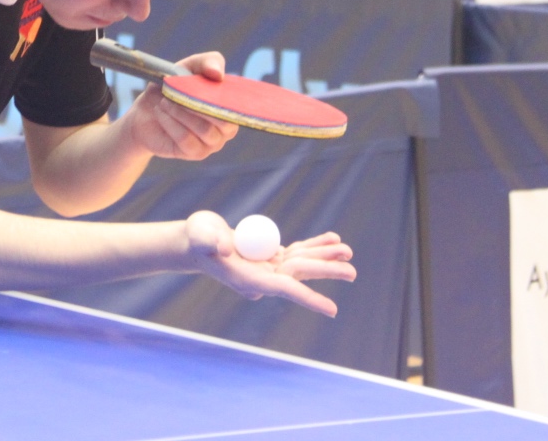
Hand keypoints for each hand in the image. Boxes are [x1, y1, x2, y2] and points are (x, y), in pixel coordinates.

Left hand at [124, 52, 238, 160]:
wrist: (145, 113)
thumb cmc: (171, 88)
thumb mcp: (186, 68)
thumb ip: (207, 62)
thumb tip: (218, 75)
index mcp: (230, 106)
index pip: (238, 106)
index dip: (223, 97)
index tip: (203, 87)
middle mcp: (227, 128)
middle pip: (225, 122)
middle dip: (198, 105)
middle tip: (175, 94)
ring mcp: (213, 143)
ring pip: (205, 131)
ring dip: (181, 113)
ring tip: (164, 103)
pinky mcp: (195, 153)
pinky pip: (187, 140)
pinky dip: (171, 123)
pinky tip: (162, 114)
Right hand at [183, 212, 355, 317]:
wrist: (194, 242)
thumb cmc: (196, 239)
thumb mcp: (200, 236)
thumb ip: (212, 242)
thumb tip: (226, 247)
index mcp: (250, 280)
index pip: (284, 289)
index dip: (308, 298)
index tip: (332, 310)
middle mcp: (263, 277)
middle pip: (299, 274)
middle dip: (325, 271)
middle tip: (352, 271)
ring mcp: (268, 267)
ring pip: (302, 263)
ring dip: (324, 256)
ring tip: (348, 251)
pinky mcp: (270, 256)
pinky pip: (297, 251)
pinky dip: (314, 245)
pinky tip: (331, 239)